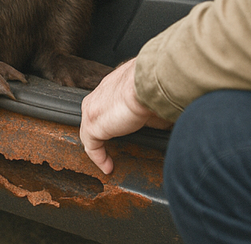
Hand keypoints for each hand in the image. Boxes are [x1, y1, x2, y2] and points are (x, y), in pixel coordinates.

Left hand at [79, 58, 171, 173]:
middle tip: (114, 148)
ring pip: (90, 130)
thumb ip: (149, 113)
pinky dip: (99, 157)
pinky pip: (91, 145)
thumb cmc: (155, 88)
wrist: (148, 82)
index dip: (113, 119)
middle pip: (96, 117)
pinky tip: (108, 167)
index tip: (122, 130)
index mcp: (113, 85)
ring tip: (108, 160)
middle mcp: (99, 94)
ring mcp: (92, 108)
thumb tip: (160, 124)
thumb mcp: (152, 101)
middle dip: (103, 132)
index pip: (107, 104)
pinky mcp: (92, 123)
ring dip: (99, 146)